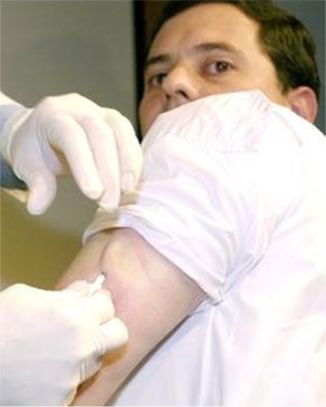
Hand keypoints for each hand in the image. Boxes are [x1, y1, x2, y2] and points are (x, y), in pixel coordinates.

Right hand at [0, 281, 127, 405]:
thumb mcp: (28, 296)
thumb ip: (64, 295)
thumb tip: (86, 291)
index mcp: (75, 315)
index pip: (108, 305)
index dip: (98, 303)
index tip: (92, 306)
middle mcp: (81, 345)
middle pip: (118, 335)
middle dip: (106, 328)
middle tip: (89, 328)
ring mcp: (73, 376)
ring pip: (96, 361)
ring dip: (84, 354)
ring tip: (56, 352)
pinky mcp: (61, 401)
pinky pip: (75, 386)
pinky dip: (64, 379)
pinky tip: (42, 373)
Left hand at [1, 93, 142, 213]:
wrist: (42, 129)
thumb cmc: (35, 148)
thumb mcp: (27, 164)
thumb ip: (37, 183)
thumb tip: (37, 207)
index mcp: (52, 115)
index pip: (72, 136)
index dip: (85, 165)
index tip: (93, 194)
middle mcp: (79, 108)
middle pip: (101, 134)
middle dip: (109, 171)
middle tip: (110, 202)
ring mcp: (100, 112)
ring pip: (121, 131)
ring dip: (127, 164)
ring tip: (126, 192)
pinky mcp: (115, 121)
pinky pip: (130, 137)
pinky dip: (133, 161)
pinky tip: (131, 182)